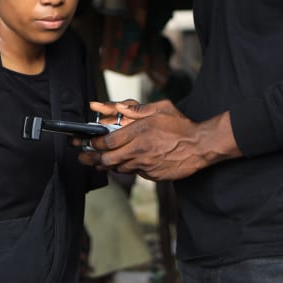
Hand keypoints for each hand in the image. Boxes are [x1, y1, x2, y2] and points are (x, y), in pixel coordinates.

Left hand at [77, 101, 240, 180]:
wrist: (200, 147)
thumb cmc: (181, 126)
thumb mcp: (161, 108)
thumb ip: (138, 109)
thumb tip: (118, 107)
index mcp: (140, 132)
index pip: (108, 141)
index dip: (94, 143)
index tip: (89, 142)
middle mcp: (140, 150)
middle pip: (107, 159)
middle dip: (92, 158)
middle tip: (83, 156)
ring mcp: (145, 165)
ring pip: (118, 168)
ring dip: (107, 165)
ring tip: (96, 161)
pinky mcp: (152, 176)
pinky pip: (133, 172)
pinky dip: (127, 167)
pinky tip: (123, 163)